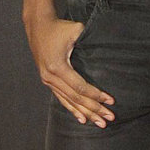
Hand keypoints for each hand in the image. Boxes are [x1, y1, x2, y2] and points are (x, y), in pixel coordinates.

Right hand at [24, 11, 114, 126]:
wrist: (38, 26)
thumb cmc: (59, 27)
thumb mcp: (76, 30)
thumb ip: (90, 41)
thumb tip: (108, 50)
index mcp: (58, 67)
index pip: (80, 87)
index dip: (96, 95)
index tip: (110, 101)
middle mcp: (51, 77)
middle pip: (76, 98)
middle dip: (94, 109)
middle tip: (110, 118)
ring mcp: (47, 80)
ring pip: (69, 101)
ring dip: (85, 113)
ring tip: (100, 123)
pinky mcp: (47, 80)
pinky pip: (62, 98)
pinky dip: (72, 109)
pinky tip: (82, 119)